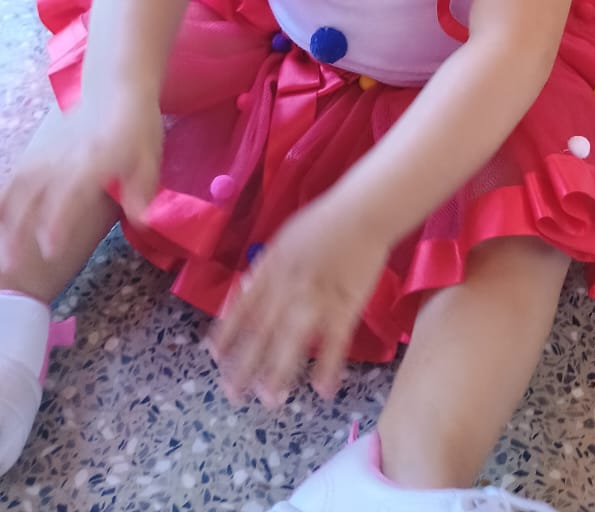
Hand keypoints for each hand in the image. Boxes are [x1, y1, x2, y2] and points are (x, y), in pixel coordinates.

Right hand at [0, 96, 162, 267]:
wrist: (116, 85)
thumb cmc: (137, 125)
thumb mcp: (149, 158)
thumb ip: (142, 191)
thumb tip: (143, 221)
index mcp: (93, 162)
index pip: (70, 195)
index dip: (59, 223)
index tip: (50, 250)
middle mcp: (65, 159)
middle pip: (35, 196)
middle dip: (22, 230)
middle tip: (12, 264)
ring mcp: (49, 152)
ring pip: (19, 186)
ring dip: (7, 216)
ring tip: (1, 246)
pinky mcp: (40, 148)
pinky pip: (16, 174)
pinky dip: (4, 196)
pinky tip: (0, 216)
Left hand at [209, 197, 389, 406]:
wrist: (362, 212)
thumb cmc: (324, 221)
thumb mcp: (285, 238)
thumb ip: (266, 267)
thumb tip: (244, 291)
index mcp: (271, 268)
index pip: (241, 306)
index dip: (227, 333)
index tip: (214, 357)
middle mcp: (287, 287)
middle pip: (261, 332)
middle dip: (245, 365)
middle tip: (232, 394)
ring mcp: (316, 298)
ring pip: (292, 341)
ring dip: (280, 372)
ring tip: (270, 400)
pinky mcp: (345, 305)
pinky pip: (334, 342)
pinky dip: (328, 366)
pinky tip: (323, 389)